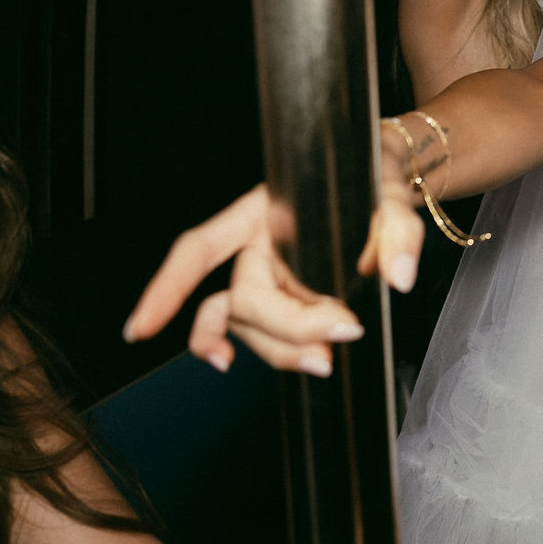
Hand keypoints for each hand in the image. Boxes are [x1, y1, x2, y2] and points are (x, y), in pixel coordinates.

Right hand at [122, 125, 427, 375]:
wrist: (388, 180)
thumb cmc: (375, 178)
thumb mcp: (391, 194)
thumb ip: (397, 232)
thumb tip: (400, 277)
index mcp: (265, 210)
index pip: (202, 247)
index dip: (169, 286)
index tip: (142, 327)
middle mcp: (257, 243)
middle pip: (246, 297)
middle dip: (288, 325)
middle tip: (342, 332)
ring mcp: (270, 272)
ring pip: (252, 324)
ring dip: (280, 348)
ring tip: (322, 361)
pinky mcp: (289, 295)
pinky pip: (262, 330)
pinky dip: (266, 352)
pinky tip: (258, 365)